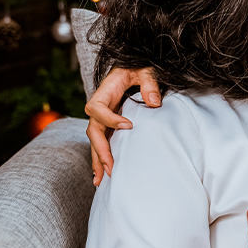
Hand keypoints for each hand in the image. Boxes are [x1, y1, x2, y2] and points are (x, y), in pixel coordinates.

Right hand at [85, 67, 161, 185]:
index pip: (97, 108)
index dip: (110, 119)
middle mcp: (100, 106)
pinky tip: (103, 175)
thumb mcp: (145, 69)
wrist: (134, 66)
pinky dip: (101, 158)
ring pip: (95, 141)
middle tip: (111, 167)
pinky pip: (103, 142)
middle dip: (100, 150)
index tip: (129, 126)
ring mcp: (103, 117)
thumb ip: (149, 83)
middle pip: (93, 130)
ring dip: (98, 160)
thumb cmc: (139, 67)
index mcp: (105, 91)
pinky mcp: (109, 124)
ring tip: (101, 181)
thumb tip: (154, 103)